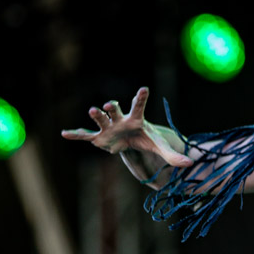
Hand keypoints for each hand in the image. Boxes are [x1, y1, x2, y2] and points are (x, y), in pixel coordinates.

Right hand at [61, 87, 191, 167]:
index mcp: (136, 119)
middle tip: (109, 105)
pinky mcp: (99, 138)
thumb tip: (190, 165)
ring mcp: (108, 127)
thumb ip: (173, 156)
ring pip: (101, 120)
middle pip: (116, 111)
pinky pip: (85, 136)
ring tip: (92, 110)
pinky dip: (76, 135)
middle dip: (112, 108)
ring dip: (96, 116)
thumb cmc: (146, 139)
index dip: (141, 98)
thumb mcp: (160, 147)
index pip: (139, 106)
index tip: (144, 89)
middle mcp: (120, 119)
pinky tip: (64, 134)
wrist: (132, 141)